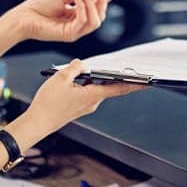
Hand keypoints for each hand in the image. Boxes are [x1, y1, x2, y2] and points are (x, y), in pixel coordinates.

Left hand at [11, 0, 121, 42]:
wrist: (24, 16)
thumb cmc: (39, 6)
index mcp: (77, 14)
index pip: (97, 8)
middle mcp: (78, 24)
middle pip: (100, 16)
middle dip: (103, 2)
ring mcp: (75, 31)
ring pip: (95, 22)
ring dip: (93, 6)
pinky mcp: (69, 35)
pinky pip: (83, 23)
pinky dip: (84, 9)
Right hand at [26, 59, 143, 133]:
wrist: (38, 122)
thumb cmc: (48, 103)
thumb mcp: (61, 78)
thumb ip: (75, 67)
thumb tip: (82, 64)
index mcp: (93, 95)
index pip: (119, 87)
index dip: (135, 83)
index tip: (148, 81)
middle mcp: (93, 102)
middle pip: (107, 85)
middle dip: (109, 75)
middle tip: (117, 66)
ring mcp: (86, 106)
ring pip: (94, 88)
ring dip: (91, 79)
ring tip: (78, 73)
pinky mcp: (79, 108)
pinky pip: (86, 93)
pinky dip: (83, 85)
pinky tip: (71, 81)